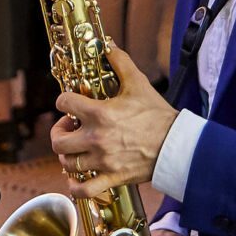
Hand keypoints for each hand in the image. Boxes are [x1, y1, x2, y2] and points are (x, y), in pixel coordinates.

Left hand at [50, 47, 177, 198]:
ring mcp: (103, 160)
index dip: (63, 101)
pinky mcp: (112, 177)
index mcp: (99, 113)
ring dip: (67, 156)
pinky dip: (76, 186)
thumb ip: (121, 63)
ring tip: (76, 149)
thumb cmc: (158, 115)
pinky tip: (77, 177)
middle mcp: (96, 138)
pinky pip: (84, 189)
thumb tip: (108, 45)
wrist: (178, 145)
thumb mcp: (139, 84)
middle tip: (69, 128)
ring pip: (67, 163)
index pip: (63, 103)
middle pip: (58, 140)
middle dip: (59, 132)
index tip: (70, 104)